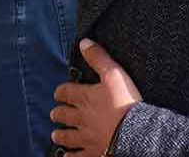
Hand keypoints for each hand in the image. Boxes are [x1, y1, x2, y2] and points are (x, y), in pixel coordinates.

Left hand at [52, 39, 141, 154]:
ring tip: (55, 135)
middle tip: (54, 114)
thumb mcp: (114, 74)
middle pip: (64, 115)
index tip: (58, 93)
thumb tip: (84, 42)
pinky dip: (71, 156)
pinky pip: (78, 156)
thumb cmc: (125, 102)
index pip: (66, 92)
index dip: (61, 92)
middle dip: (58, 114)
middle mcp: (81, 118)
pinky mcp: (93, 152)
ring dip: (60, 135)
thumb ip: (98, 58)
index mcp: (84, 97)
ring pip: (67, 136)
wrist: (134, 132)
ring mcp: (86, 137)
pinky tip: (66, 156)